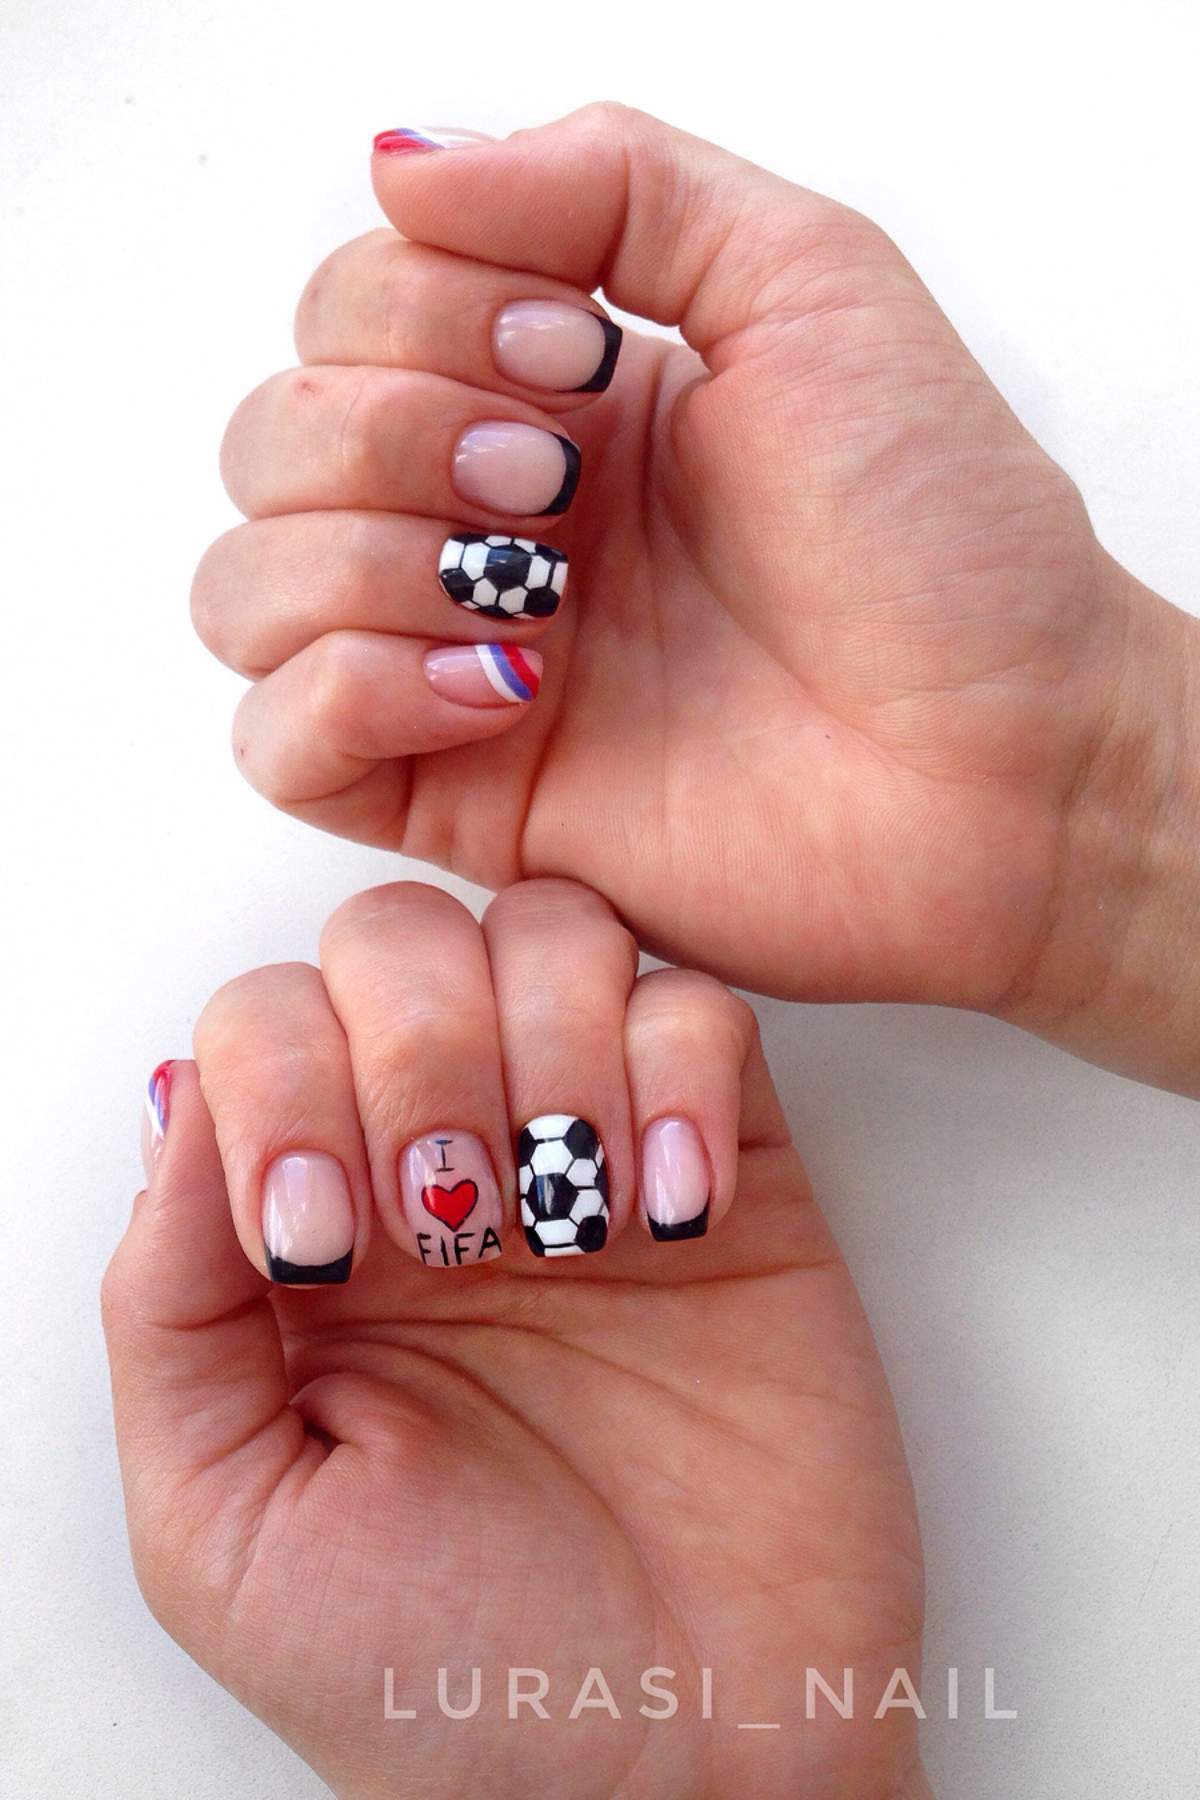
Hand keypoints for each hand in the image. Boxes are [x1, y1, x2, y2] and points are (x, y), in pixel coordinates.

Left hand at [104, 880, 925, 1799]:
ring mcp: (589, 1152)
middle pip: (401, 941)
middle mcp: (440, 1162)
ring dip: (551, 1046)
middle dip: (420, 1049)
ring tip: (573, 1218)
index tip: (329, 1238)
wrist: (681, 1773)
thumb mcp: (223, 1523)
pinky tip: (671, 1214)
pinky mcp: (729, 1167)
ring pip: (556, 935)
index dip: (284, 1080)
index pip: (262, 1019)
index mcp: (305, 1234)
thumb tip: (186, 1096)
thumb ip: (166, 1305)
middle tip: (461, 1223)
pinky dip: (680, 1071)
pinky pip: (701, 1010)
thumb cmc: (440, 1679)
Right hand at [194, 105, 1199, 1092]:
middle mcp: (488, 522)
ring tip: (535, 593)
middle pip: (271, 438)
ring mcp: (462, 662)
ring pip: (245, 588)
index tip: (575, 351)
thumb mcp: (810, 280)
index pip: (347, 307)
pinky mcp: (461, 797)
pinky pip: (282, 742)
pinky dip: (349, 690)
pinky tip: (502, 684)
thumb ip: (614, 183)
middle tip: (557, 481)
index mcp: (552, 394)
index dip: (415, 311)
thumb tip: (402, 161)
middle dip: (388, 435)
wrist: (1012, 762)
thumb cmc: (943, 537)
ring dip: (362, 559)